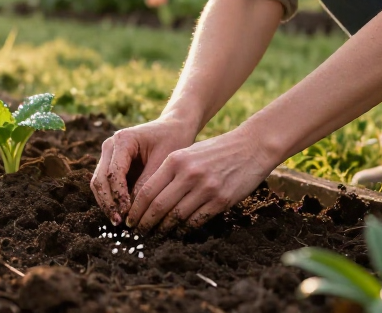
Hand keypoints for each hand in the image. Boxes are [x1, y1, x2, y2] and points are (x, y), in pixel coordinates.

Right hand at [90, 118, 198, 225]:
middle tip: (119, 222)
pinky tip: (120, 214)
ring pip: (98, 183)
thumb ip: (147, 182)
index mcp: (122, 140)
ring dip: (106, 203)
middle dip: (108, 202)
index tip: (127, 212)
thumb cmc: (172, 140)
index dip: (118, 195)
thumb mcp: (164, 161)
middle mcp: (110, 146)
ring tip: (118, 222)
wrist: (173, 128)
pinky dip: (110, 199)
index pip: (113, 172)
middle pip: (100, 179)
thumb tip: (134, 208)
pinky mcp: (111, 164)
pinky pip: (105, 184)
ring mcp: (108, 155)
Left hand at [124, 126, 279, 230]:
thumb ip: (169, 171)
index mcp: (176, 160)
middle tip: (138, 232)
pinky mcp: (221, 200)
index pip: (148, 190)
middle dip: (144, 223)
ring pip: (176, 216)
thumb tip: (147, 197)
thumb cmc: (216, 151)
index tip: (130, 219)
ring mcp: (206, 188)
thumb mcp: (188, 153)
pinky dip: (184, 229)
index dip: (136, 209)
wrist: (251, 147)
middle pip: (158, 206)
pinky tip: (178, 232)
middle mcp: (188, 174)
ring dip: (163, 229)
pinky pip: (196, 221)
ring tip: (155, 235)